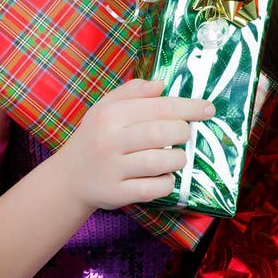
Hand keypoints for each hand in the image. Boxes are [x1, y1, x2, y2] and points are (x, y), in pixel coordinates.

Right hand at [53, 78, 214, 212]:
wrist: (69, 177)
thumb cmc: (95, 137)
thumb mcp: (106, 107)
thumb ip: (133, 91)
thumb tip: (161, 83)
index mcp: (111, 115)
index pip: (159, 106)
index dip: (189, 107)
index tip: (208, 109)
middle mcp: (110, 141)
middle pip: (162, 132)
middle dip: (184, 132)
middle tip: (185, 133)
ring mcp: (113, 169)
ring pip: (160, 162)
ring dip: (178, 158)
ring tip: (176, 156)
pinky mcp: (117, 194)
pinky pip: (154, 188)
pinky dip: (167, 182)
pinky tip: (165, 176)